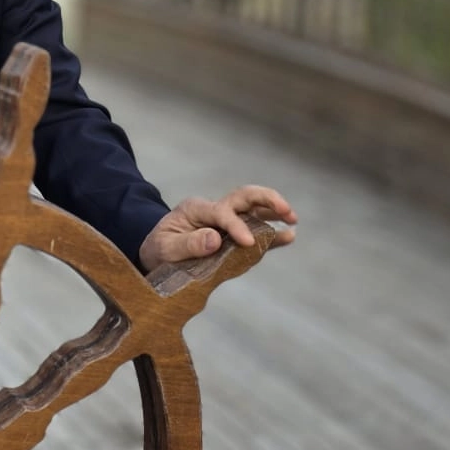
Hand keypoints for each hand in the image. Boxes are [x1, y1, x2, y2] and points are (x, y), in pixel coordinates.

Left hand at [139, 185, 296, 272]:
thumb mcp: (164, 248)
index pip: (221, 213)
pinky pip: (255, 230)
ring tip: (293, 221)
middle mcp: (214, 210)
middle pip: (244, 196)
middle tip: (287, 212)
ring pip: (253, 209)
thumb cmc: (158, 249)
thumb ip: (187, 244)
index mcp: (196, 209)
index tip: (248, 242)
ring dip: (274, 212)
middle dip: (266, 200)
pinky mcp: (232, 235)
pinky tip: (289, 235)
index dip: (236, 226)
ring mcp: (225, 221)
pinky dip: (272, 233)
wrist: (157, 252)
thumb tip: (215, 239)